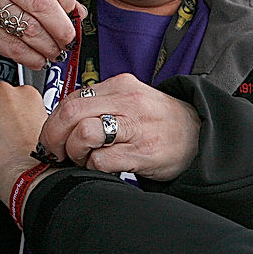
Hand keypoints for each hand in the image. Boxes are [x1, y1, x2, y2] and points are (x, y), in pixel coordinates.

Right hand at [0, 0, 82, 68]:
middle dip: (62, 28)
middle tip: (68, 40)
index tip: (73, 14)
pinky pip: (13, 46)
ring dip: (48, 46)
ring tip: (54, 52)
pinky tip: (38, 58)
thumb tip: (78, 14)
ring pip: (29, 28)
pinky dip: (32, 57)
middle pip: (42, 3)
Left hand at [39, 73, 201, 180]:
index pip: (71, 97)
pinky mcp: (142, 152)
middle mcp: (127, 102)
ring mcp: (136, 127)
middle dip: (54, 137)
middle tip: (56, 151)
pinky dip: (94, 168)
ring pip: (84, 134)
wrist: (200, 136)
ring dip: (74, 152)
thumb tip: (63, 120)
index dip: (53, 121)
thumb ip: (102, 104)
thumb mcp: (133, 100)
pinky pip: (101, 161)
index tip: (52, 136)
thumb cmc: (163, 122)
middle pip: (71, 113)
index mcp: (121, 86)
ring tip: (82, 159)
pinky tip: (102, 168)